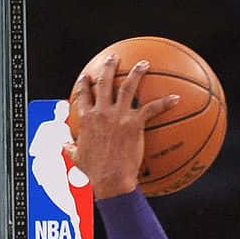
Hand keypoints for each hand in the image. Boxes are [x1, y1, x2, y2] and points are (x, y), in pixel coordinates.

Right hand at [69, 54, 180, 199]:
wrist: (111, 180)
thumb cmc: (94, 173)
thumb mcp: (77, 159)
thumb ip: (70, 148)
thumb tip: (63, 145)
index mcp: (87, 119)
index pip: (83, 94)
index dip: (85, 83)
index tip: (88, 76)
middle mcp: (101, 112)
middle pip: (104, 81)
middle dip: (109, 66)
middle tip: (114, 58)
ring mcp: (118, 116)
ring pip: (128, 86)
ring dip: (136, 72)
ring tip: (144, 63)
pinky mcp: (134, 123)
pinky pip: (152, 108)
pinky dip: (165, 102)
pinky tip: (176, 98)